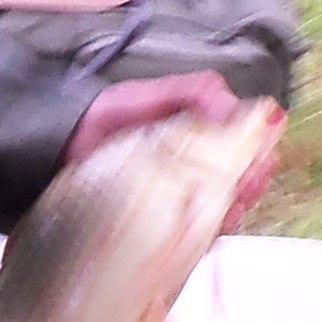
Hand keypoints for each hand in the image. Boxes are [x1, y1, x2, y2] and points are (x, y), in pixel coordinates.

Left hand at [68, 69, 268, 228]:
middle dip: (252, 179)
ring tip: (236, 202)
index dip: (258, 151)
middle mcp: (192, 165)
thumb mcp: (151, 95)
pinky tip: (214, 222)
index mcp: (197, 133)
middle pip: (238, 177)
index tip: (262, 156)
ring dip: (237, 204)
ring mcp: (178, 194)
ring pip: (222, 204)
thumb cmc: (104, 117)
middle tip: (251, 180)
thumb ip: (194, 92)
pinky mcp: (162, 220)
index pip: (242, 144)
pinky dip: (209, 228)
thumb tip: (233, 104)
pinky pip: (195, 230)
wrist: (60, 144)